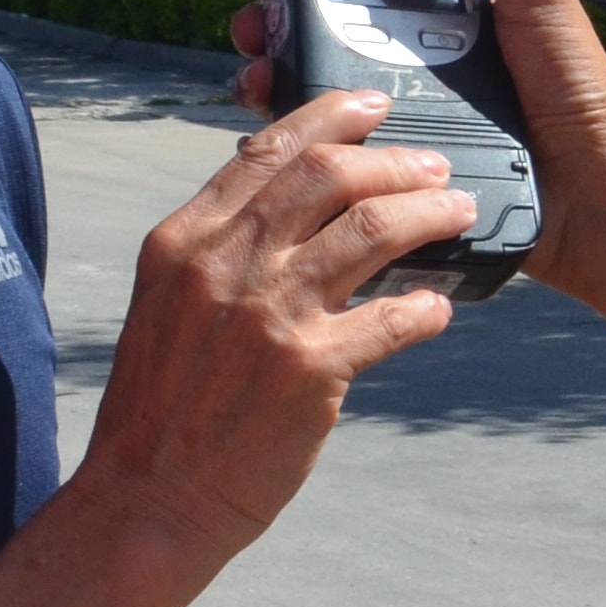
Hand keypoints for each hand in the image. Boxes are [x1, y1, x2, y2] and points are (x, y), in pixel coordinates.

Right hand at [72, 88, 479, 565]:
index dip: (330, 118)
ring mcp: (269, 313)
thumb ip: (219, 250)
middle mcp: (224, 264)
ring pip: (371, 231)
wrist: (148, 500)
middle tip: (433, 168)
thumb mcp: (168, 304)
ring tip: (457, 214)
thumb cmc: (162, 408)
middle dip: (393, 162)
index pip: (266, 151)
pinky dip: (424, 308)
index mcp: (184, 241)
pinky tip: (438, 309)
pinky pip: (391, 318)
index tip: (375, 105)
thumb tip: (290, 206)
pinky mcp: (309, 369)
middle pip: (328, 177)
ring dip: (426, 214)